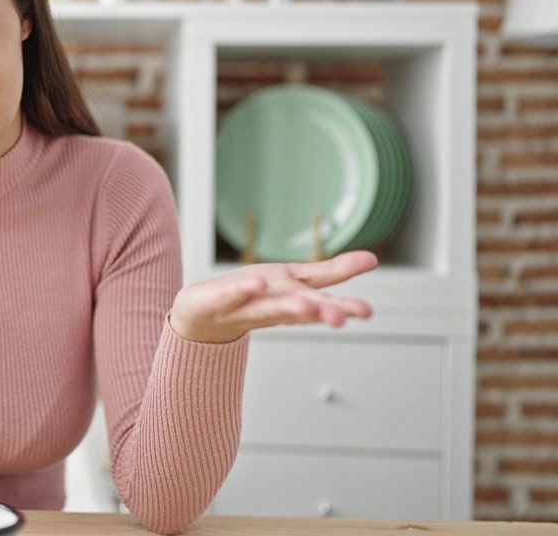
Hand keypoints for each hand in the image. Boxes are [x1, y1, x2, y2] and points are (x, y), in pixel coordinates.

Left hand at [169, 250, 376, 342]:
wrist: (203, 316)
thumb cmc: (254, 296)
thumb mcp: (297, 280)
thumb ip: (333, 273)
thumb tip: (374, 259)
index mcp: (294, 302)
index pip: (321, 305)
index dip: (343, 308)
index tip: (366, 312)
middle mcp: (273, 308)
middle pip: (299, 311)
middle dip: (319, 314)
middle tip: (341, 318)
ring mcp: (244, 307)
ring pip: (268, 309)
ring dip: (288, 308)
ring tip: (306, 307)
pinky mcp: (217, 301)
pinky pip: (231, 295)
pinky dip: (244, 291)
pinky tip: (257, 284)